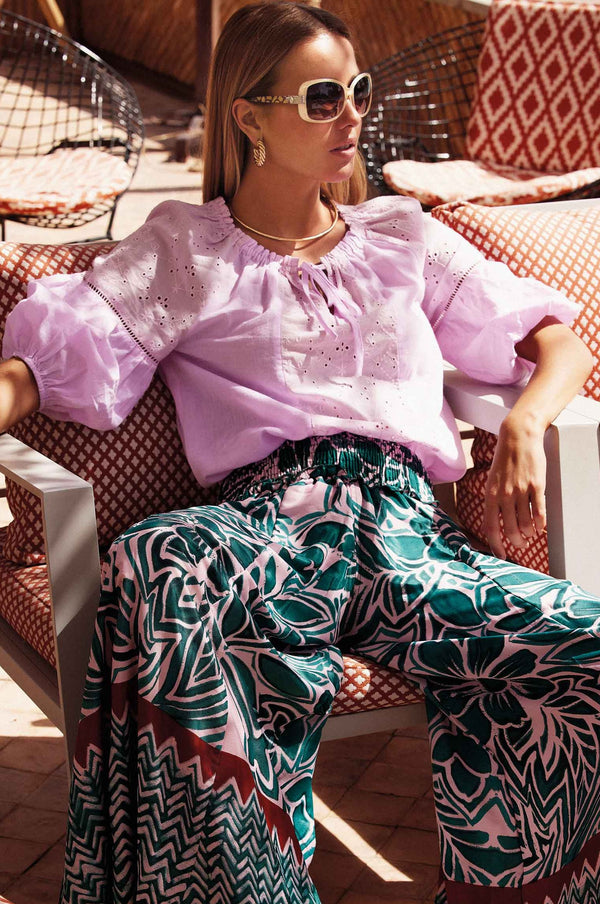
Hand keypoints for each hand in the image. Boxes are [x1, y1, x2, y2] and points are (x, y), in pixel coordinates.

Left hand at [483, 415, 546, 559]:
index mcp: (490, 495)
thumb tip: (492, 524)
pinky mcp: (536, 486)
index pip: (490, 527)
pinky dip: (540, 524)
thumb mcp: (492, 481)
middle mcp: (504, 495)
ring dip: (528, 534)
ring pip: (525, 523)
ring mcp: (521, 491)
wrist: (518, 437)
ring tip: (530, 535)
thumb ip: (493, 501)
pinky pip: (539, 512)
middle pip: (509, 529)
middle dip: (516, 542)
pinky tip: (539, 527)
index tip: (501, 556)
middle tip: (520, 545)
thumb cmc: (504, 460)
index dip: (495, 545)